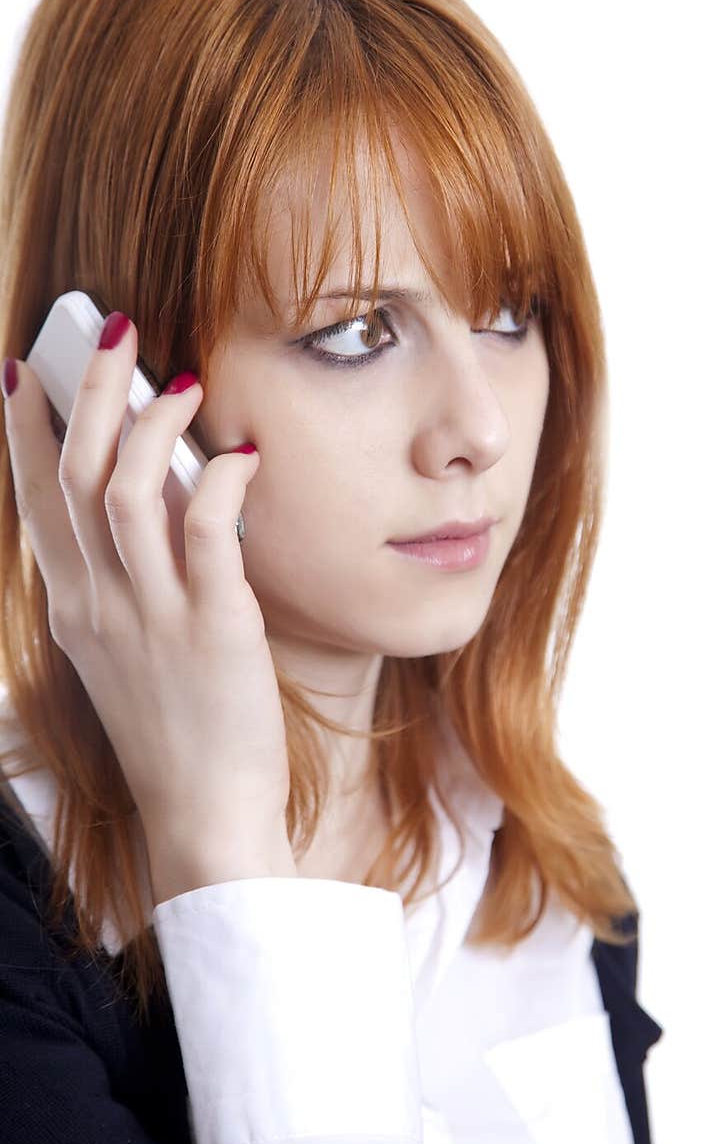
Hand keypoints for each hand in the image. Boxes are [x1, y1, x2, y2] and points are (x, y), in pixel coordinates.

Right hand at [2, 314, 294, 901]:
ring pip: (126, 489)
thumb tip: (149, 504)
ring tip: (183, 379)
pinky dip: (219, 480)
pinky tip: (242, 453)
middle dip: (92, 390)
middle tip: (116, 330)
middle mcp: (100, 603)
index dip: (24, 430)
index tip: (23, 371)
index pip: (35, 500)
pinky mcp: (214, 627)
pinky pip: (205, 530)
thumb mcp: (128, 652)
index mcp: (75, 608)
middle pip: (75, 472)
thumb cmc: (176, 729)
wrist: (205, 814)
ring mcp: (152, 615)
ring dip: (154, 421)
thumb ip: (126, 582)